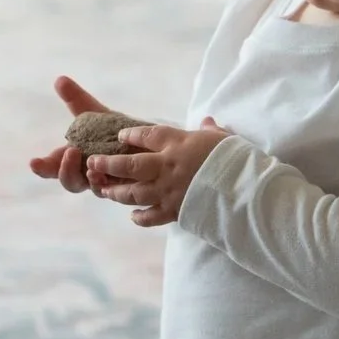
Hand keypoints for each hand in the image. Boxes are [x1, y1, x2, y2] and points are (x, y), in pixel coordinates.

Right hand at [26, 75, 114, 194]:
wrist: (147, 137)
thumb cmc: (115, 127)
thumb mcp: (93, 112)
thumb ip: (75, 99)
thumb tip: (60, 79)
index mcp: (73, 158)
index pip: (52, 167)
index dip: (42, 167)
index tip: (34, 162)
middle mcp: (85, 172)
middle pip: (68, 181)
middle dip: (64, 170)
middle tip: (71, 152)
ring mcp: (103, 181)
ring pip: (87, 188)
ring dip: (85, 178)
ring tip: (91, 167)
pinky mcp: (121, 186)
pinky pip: (110, 191)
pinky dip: (106, 183)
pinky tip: (108, 173)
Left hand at [89, 116, 229, 227]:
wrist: (245, 189)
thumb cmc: (236, 158)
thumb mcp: (223, 138)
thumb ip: (210, 131)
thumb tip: (207, 121)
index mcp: (178, 144)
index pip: (148, 135)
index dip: (131, 135)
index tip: (119, 135)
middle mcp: (167, 167)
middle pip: (129, 165)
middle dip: (108, 163)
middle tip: (93, 162)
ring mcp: (168, 190)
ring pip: (133, 192)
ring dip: (116, 192)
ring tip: (104, 190)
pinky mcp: (174, 211)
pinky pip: (150, 216)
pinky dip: (140, 217)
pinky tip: (132, 215)